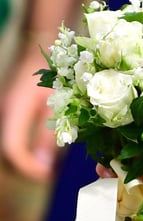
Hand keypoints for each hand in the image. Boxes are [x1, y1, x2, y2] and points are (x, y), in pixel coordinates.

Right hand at [0, 43, 60, 180]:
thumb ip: (51, 132)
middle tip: (49, 174)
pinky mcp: (10, 113)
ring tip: (47, 166)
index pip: (12, 149)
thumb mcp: (59, 102)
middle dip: (26, 167)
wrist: (41, 46)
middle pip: (8, 151)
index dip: (28, 167)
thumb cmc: (57, 70)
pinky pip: (12, 137)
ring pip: (9, 145)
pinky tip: (43, 151)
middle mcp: (5, 113)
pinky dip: (25, 148)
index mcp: (15, 110)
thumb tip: (46, 165)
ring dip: (25, 159)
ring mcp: (5, 113)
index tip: (48, 175)